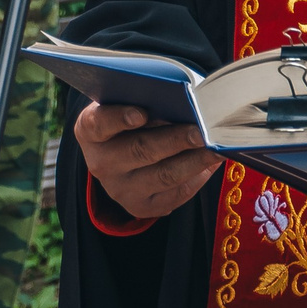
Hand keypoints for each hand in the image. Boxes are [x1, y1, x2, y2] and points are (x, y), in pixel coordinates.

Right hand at [73, 100, 221, 221]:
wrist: (119, 153)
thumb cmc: (129, 117)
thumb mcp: (126, 103)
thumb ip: (145, 100)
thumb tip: (185, 104)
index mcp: (90, 131)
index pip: (100, 123)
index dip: (119, 118)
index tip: (141, 114)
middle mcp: (100, 163)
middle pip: (141, 151)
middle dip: (175, 141)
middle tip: (201, 132)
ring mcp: (119, 189)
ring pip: (163, 176)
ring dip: (194, 161)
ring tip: (216, 149)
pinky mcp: (139, 207)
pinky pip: (174, 195)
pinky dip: (196, 178)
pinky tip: (211, 164)